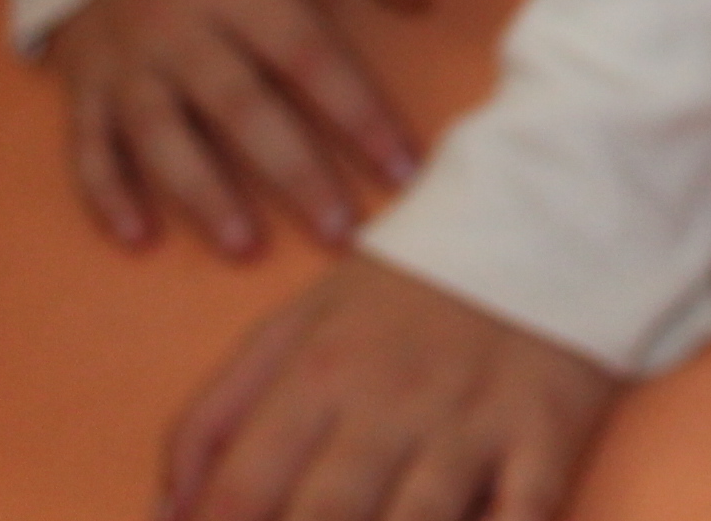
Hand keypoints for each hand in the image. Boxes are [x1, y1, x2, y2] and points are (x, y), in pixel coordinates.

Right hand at [47, 0, 426, 255]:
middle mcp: (174, 25)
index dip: (357, 111)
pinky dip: (107, 195)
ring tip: (248, 248)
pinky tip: (139, 239)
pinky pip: (87, 149)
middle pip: (240, 107)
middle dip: (294, 173)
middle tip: (343, 232)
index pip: (306, 53)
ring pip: (161, 137)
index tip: (403, 167)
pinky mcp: (85, 88)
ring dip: (202, 196)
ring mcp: (124, 62)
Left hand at [163, 252, 622, 520]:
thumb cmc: (403, 292)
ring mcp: (471, 422)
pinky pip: (523, 512)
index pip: (239, 490)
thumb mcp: (295, 323)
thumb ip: (218, 413)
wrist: (543, 220)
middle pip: (322, 517)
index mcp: (317, 374)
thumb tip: (164, 514)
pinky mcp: (546, 431)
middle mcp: (389, 403)